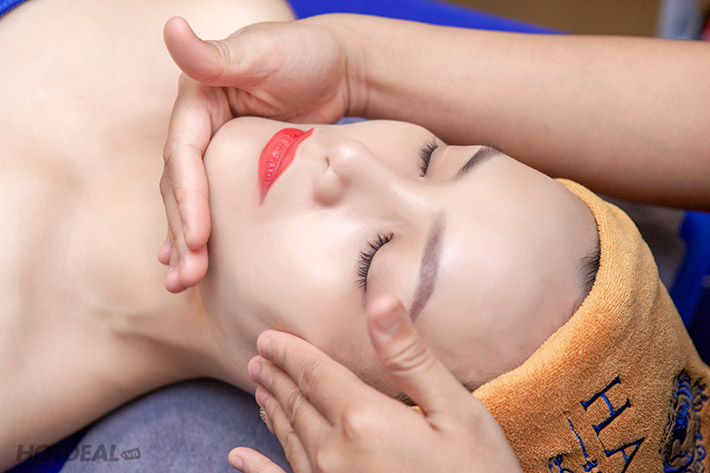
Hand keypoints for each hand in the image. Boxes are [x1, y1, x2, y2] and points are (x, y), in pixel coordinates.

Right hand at [159, 15, 358, 291]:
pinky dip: (201, 235)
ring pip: (193, 203)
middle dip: (183, 232)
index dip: (187, 196)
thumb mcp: (261, 53)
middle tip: (188, 275)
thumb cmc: (305, 54)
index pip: (183, 155)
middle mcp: (199, 130)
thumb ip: (215, 55)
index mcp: (197, 103)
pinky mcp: (237, 173)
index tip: (196, 236)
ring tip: (183, 283)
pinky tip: (194, 264)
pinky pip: (214, 206)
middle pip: (181, 187)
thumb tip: (170, 26)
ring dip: (185, 243)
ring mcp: (216, 153)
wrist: (338, 69)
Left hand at [229, 294, 522, 472]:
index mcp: (363, 420)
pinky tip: (238, 458)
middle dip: (276, 378)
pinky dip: (258, 468)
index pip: (314, 373)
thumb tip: (381, 303)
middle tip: (258, 359)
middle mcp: (335, 453)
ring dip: (272, 410)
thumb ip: (411, 360)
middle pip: (296, 404)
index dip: (289, 352)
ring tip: (259, 390)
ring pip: (288, 439)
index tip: (267, 337)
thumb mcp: (457, 412)